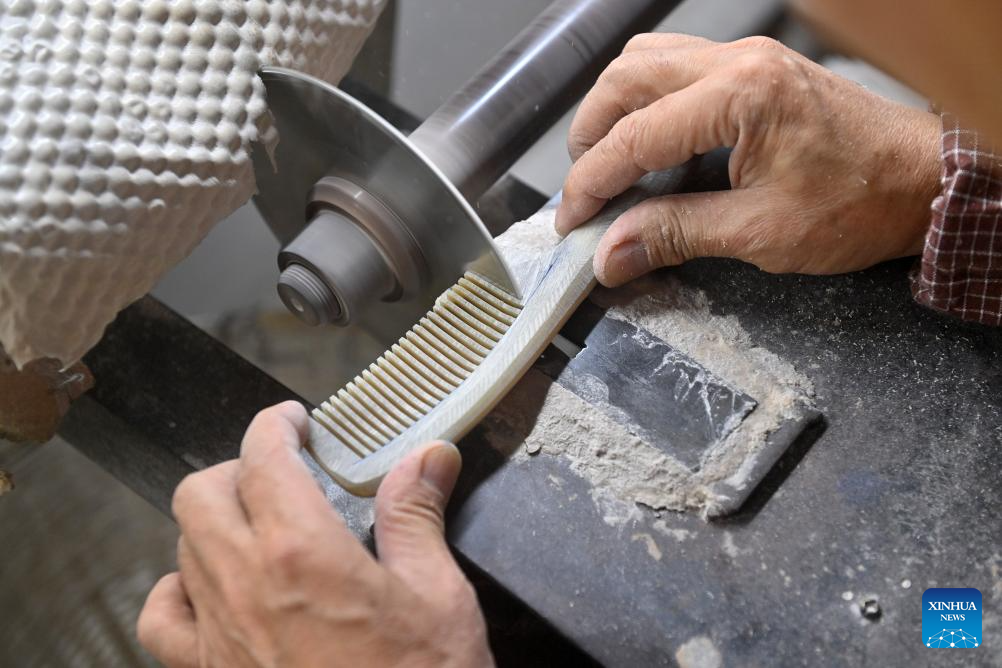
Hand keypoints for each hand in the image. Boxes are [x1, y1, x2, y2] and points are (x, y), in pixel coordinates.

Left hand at [137, 402, 491, 667]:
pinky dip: (178, 590)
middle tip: (279, 471)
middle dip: (238, 467)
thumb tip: (429, 457)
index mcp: (302, 552)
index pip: (262, 457)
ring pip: (181, 545)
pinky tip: (212, 588)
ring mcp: (219, 636)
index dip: (274, 425)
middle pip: (201, 492)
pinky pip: (162, 620)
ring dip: (215, 520)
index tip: (292, 421)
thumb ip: (416, 516)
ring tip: (257, 526)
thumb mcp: (436, 595)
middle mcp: (245, 586)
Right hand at [556, 34, 942, 285]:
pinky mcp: (755, 69)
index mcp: (741, 96)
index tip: (572, 220)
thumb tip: (612, 254)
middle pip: (626, 79)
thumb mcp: (759, 233)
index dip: (591, 183)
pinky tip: (648, 140)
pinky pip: (678, 65)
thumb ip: (675, 235)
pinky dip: (647, 100)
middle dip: (590, 137)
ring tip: (607, 164)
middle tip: (584, 192)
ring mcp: (747, 58)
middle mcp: (739, 61)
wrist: (923, 182)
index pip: (635, 136)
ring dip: (614, 110)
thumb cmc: (860, 203)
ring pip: (646, 61)